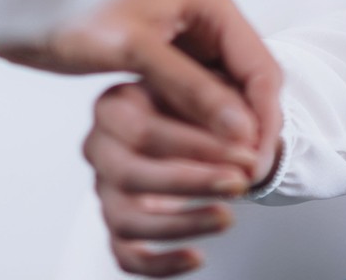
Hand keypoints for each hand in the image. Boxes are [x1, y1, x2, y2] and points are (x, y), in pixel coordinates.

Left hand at [0, 0, 281, 169]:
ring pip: (229, 94)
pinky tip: (202, 159)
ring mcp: (189, 40)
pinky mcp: (169, 61)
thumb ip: (191, 88)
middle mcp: (206, 18)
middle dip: (251, 128)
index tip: (256, 163)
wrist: (24, 13)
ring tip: (229, 175)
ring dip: (230, 132)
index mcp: (210, 2)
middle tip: (247, 177)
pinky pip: (202, 99)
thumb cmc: (75, 18)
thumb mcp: (136, 51)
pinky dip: (206, 127)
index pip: (260, 67)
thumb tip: (242, 131)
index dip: (264, 118)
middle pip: (251, 81)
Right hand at [85, 79, 274, 276]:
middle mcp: (101, 148)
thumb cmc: (198, 101)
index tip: (244, 150)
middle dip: (191, 183)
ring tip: (227, 217)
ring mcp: (105, 189)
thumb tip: (243, 132)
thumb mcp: (210, 84)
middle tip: (238, 182)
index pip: (143, 130)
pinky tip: (197, 256)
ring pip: (126, 220)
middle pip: (129, 175)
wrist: (198, 120)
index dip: (196, 144)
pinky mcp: (118, 222)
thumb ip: (221, 103)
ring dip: (182, 223)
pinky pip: (126, 255)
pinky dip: (160, 264)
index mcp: (114, 104)